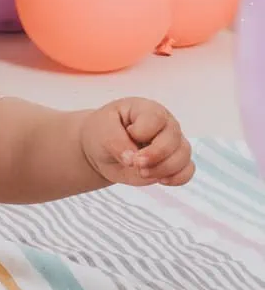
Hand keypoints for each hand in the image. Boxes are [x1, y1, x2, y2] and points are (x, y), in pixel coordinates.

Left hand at [79, 99, 193, 187]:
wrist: (101, 149)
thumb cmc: (103, 132)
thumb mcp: (102, 131)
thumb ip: (116, 142)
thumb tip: (132, 160)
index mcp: (147, 110)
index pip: (156, 118)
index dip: (142, 132)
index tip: (128, 136)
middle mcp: (165, 124)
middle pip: (173, 139)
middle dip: (154, 156)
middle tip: (135, 163)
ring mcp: (173, 143)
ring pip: (183, 156)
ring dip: (163, 169)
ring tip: (142, 172)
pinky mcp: (175, 162)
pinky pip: (187, 171)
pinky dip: (177, 178)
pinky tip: (160, 180)